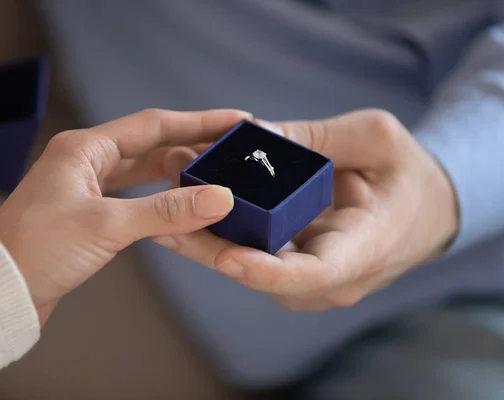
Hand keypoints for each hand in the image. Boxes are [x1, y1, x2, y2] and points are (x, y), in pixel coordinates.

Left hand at [0, 109, 249, 324]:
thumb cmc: (39, 249)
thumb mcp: (107, 225)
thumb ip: (167, 210)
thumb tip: (220, 197)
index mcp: (84, 148)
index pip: (153, 125)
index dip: (198, 122)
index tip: (234, 121)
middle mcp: (86, 160)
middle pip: (151, 145)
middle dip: (192, 146)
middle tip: (232, 151)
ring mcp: (86, 187)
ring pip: (143, 171)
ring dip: (177, 172)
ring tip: (215, 173)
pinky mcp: (88, 213)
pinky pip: (134, 196)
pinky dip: (159, 198)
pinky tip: (181, 201)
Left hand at [156, 110, 458, 310]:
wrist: (424, 209)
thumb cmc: (408, 174)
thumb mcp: (376, 140)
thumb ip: (319, 138)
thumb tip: (255, 135)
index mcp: (363, 250)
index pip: (312, 275)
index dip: (265, 272)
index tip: (225, 257)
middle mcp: (332, 277)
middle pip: (264, 273)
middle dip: (211, 244)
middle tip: (166, 211)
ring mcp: (310, 278)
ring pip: (250, 266)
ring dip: (206, 235)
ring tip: (170, 191)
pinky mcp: (294, 266)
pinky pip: (252, 252)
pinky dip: (220, 228)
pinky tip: (190, 196)